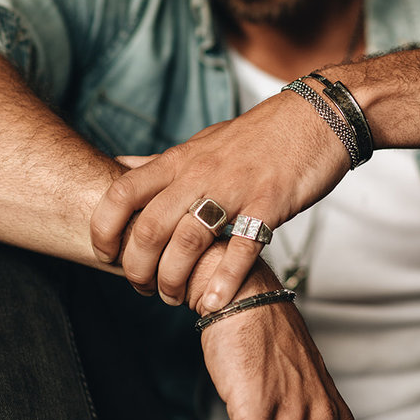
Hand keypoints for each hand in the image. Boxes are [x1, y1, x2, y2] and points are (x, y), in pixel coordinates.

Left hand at [91, 87, 349, 310]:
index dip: (104, 228)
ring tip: (175, 298)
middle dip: (137, 267)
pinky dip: (225, 279)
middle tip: (141, 287)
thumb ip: (161, 163)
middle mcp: (200, 174)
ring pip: (188, 241)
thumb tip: (119, 166)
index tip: (104, 254)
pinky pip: (242, 247)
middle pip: (150, 226)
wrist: (315, 117)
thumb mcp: (200, 143)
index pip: (122, 193)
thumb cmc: (256, 136)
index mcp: (179, 160)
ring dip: (174, 279)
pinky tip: (214, 302)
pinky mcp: (270, 204)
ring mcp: (235, 189)